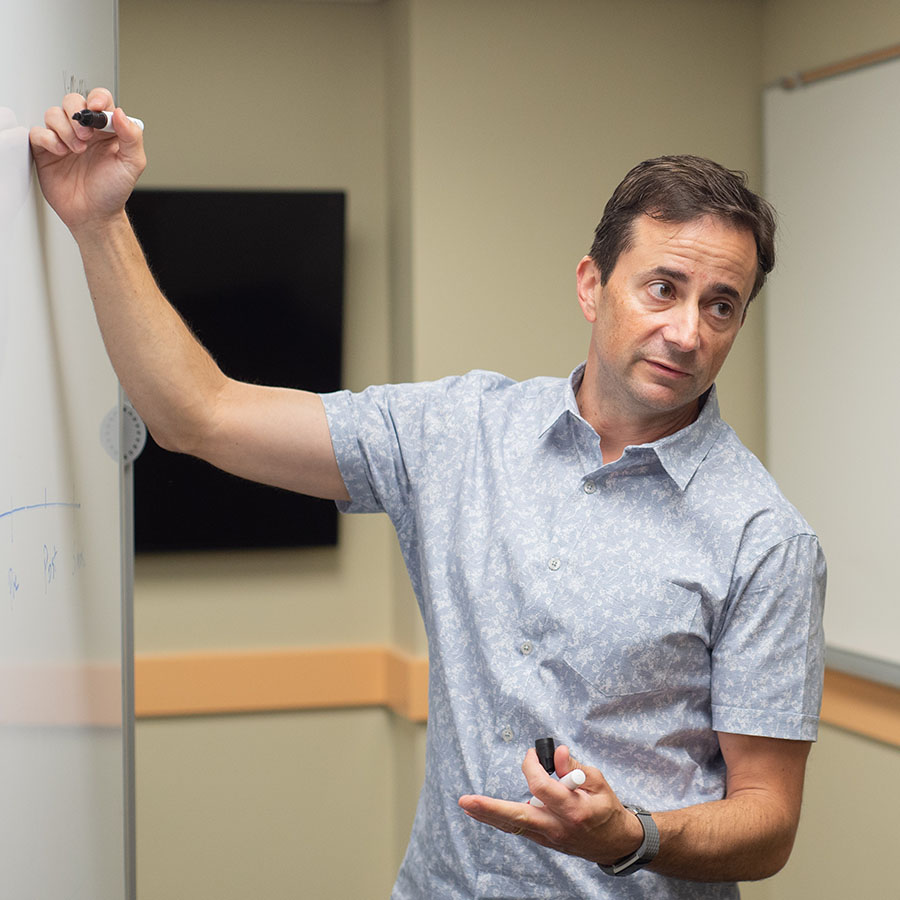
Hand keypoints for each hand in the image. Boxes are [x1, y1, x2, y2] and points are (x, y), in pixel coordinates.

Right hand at [29, 88, 145, 231]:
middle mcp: (85, 131)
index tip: (97, 109)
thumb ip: (132, 137)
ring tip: (77, 150)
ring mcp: (64, 139)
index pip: (99, 100)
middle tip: (86, 135)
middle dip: (77, 114)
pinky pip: (39, 132)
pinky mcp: (47, 150)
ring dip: (64, 128)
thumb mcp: (132, 164)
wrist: (95, 214)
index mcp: (107, 130)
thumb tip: (121, 114)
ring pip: (53, 113)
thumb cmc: (113, 191)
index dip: (97, 99)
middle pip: (72, 101)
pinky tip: (61, 152)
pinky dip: (48, 139)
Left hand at [458, 745, 644, 864]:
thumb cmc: (607, 809)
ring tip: (467, 804)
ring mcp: (549, 837)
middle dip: (490, 808)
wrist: (615, 843)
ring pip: (514, 825)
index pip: (542, 786)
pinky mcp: (544, 840)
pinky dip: (501, 819)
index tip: (533, 754)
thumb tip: (557, 752)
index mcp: (573, 810)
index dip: (532, 766)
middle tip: (467, 800)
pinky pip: (519, 828)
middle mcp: (557, 827)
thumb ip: (574, 768)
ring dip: (488, 814)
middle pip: (518, 816)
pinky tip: (483, 813)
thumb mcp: (598, 783)